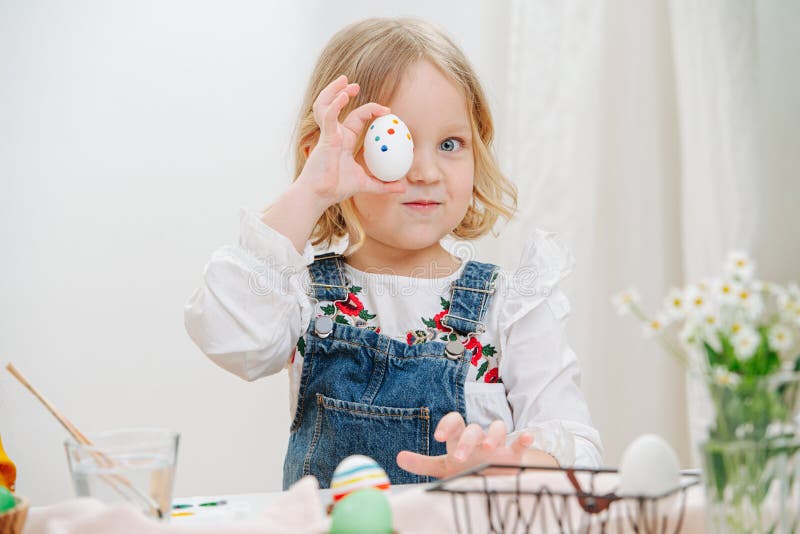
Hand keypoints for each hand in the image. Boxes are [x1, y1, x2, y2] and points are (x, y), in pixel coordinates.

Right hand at [297, 74, 405, 208]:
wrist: (320, 195)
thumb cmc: (336, 188)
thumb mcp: (365, 184)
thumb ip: (383, 185)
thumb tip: (403, 188)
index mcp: (344, 141)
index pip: (357, 118)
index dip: (370, 111)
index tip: (387, 111)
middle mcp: (335, 134)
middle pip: (336, 105)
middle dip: (344, 91)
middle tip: (356, 85)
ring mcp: (329, 134)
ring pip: (327, 105)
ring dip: (334, 91)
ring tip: (345, 81)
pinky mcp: (325, 138)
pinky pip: (329, 117)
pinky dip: (335, 106)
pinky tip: (343, 97)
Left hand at [396, 412, 555, 479]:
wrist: (492, 478)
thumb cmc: (466, 469)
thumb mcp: (443, 468)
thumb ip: (422, 463)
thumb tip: (398, 458)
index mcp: (460, 438)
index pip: (454, 421)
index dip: (446, 425)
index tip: (438, 438)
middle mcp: (478, 437)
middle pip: (473, 429)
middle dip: (466, 441)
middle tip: (459, 458)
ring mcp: (498, 444)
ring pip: (497, 428)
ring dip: (493, 435)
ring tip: (489, 448)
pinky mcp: (514, 454)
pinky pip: (520, 442)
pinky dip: (524, 438)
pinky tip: (526, 437)